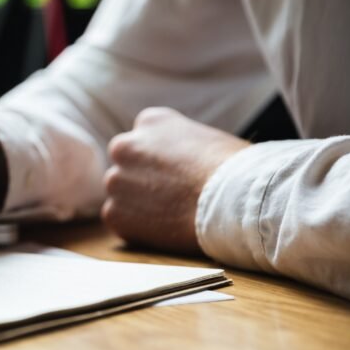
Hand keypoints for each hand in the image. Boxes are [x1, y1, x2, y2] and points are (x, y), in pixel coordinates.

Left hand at [102, 107, 249, 253]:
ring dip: (138, 203)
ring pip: (121, 193)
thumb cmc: (235, 170)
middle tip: (169, 195)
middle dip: (142, 179)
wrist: (233, 202)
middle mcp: (124, 146)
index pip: (144, 139)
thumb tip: (177, 161)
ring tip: (172, 213)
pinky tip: (164, 228)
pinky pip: (120, 220)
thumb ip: (178, 145)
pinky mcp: (114, 213)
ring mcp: (116, 180)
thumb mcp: (205, 138)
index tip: (175, 173)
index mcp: (150, 121)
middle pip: (126, 164)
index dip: (160, 161)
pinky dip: (136, 227)